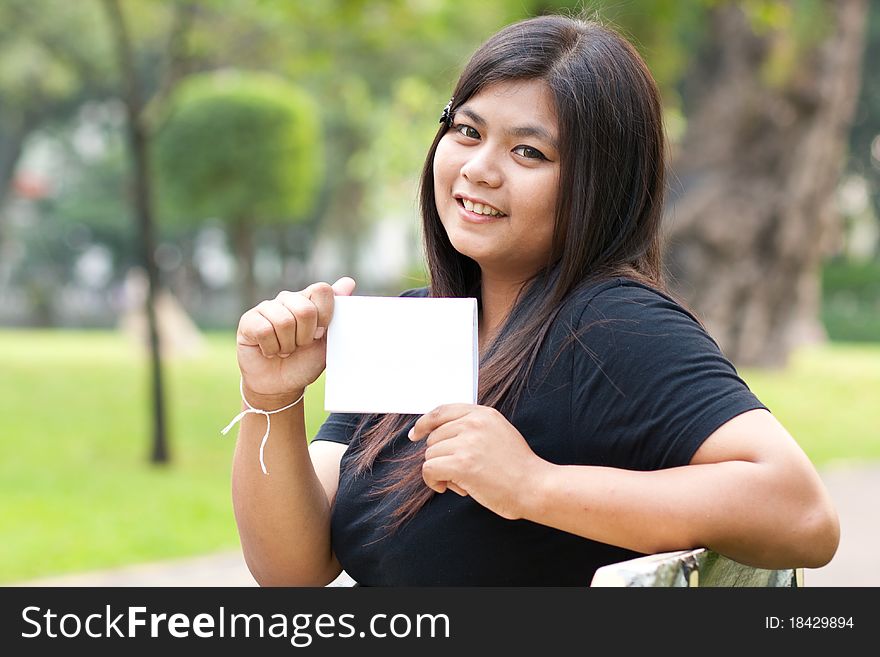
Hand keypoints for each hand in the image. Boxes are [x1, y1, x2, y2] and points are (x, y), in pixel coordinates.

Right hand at [236, 277, 355, 402]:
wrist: (280, 386)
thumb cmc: (305, 362)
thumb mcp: (328, 342)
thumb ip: (338, 314)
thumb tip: (348, 282)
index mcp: (309, 300)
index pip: (322, 290)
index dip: (324, 316)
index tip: (320, 334)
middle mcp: (288, 299)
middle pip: (304, 309)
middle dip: (305, 336)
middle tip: (299, 345)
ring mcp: (267, 307)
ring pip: (284, 321)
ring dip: (287, 345)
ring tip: (284, 350)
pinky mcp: (249, 320)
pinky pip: (264, 330)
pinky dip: (270, 348)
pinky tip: (269, 351)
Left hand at [409, 404, 545, 519]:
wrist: (535, 486)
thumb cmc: (518, 468)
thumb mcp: (499, 433)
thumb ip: (473, 428)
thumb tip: (439, 435)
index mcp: (483, 414)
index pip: (442, 411)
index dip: (424, 423)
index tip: (415, 434)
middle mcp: (474, 423)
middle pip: (433, 437)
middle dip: (441, 457)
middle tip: (461, 472)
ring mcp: (467, 442)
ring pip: (430, 455)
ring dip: (441, 471)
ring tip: (465, 481)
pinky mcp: (461, 463)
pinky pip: (429, 469)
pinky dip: (434, 481)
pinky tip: (450, 487)